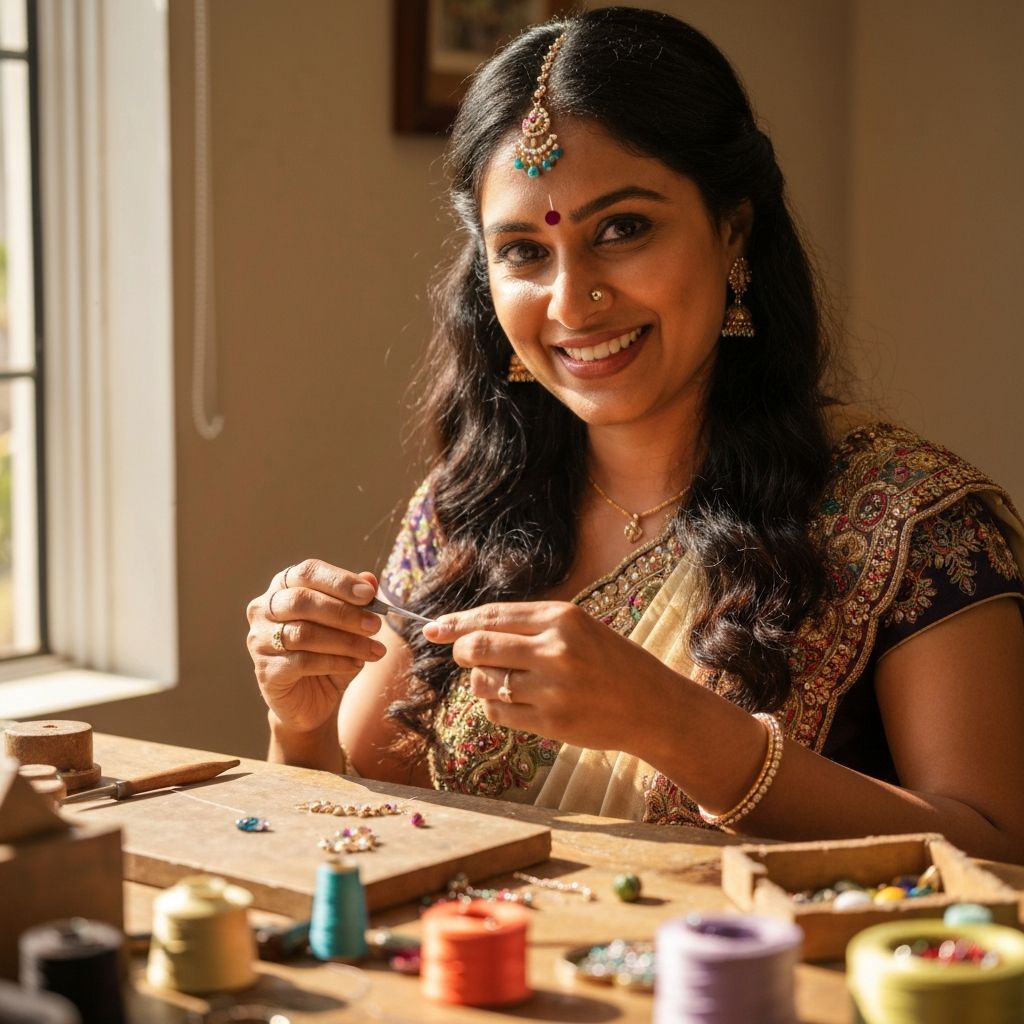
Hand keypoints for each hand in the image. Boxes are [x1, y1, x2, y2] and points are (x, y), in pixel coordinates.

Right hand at [246, 560, 386, 732]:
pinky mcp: (265, 670)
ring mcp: (259, 639)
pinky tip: (356, 665)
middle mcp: (264, 608)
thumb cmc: (330, 651)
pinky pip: (302, 661)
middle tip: (375, 626)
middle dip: (344, 613)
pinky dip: (335, 662)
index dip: (339, 581)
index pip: (307, 572)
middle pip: (302, 601)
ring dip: (346, 641)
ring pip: (304, 633)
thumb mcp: (350, 625)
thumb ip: (358, 601)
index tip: (370, 594)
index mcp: (284, 586)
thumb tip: (370, 579)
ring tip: (374, 650)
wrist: (314, 699)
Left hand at [422, 601, 673, 751]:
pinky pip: (497, 713)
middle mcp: (555, 650)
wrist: (653, 706)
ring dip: (480, 682)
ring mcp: (552, 689)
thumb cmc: (611, 662)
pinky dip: (494, 707)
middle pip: (477, 647)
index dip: (455, 623)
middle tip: (467, 656)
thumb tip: (465, 631)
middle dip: (461, 652)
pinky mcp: (550, 723)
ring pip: (482, 682)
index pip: (491, 616)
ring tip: (505, 682)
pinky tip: (514, 702)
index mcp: (562, 618)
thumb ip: (528, 627)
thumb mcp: (577, 628)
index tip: (432, 629)